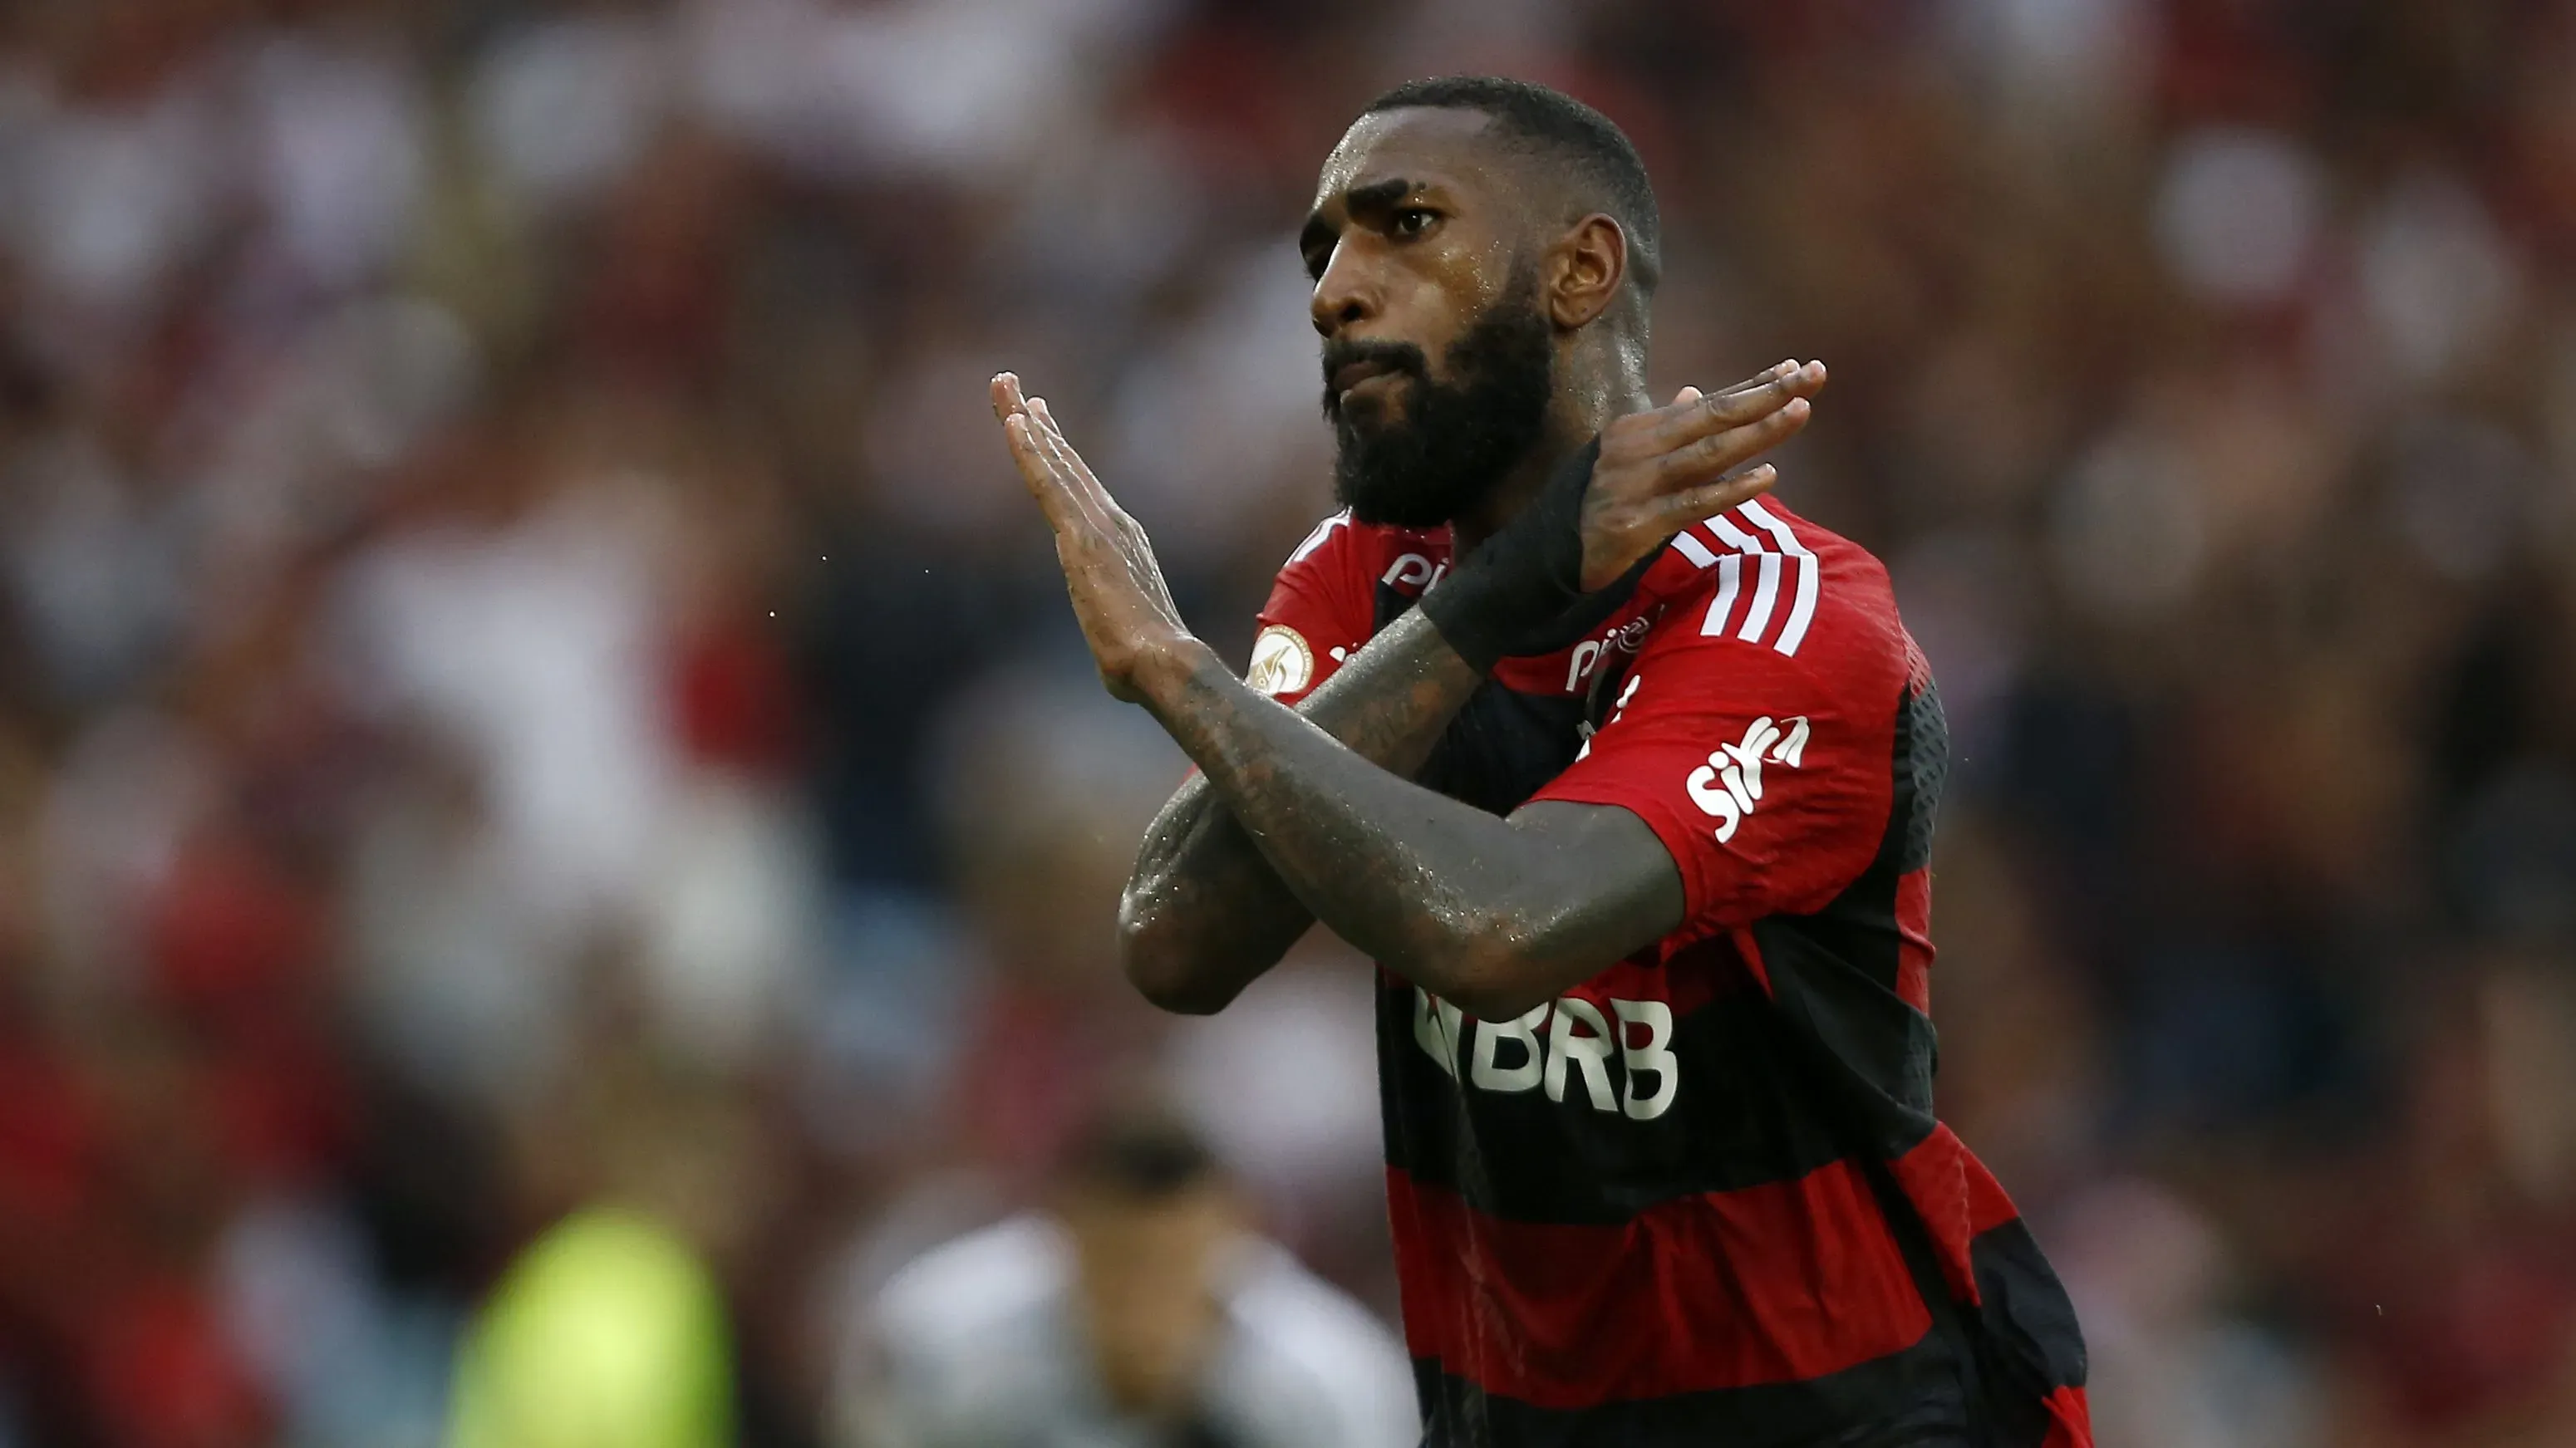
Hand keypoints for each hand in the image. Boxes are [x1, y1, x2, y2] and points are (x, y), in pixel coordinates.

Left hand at [992, 372, 1194, 702]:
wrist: (1164, 664)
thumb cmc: (1148, 664)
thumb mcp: (1122, 634)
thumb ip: (1115, 626)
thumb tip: (1118, 660)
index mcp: (1121, 540)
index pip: (1079, 487)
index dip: (1055, 450)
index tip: (1037, 418)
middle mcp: (1111, 521)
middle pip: (1064, 462)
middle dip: (1035, 421)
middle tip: (1010, 384)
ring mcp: (1097, 525)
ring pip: (1053, 462)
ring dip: (1024, 421)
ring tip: (1003, 385)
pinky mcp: (1081, 536)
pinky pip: (1048, 484)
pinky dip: (1031, 451)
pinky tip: (1016, 422)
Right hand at [1417, 358, 1825, 670]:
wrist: (1539, 559)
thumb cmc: (1588, 507)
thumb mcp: (1622, 459)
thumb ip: (1665, 428)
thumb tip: (1695, 391)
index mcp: (1635, 428)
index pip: (1705, 401)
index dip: (1751, 385)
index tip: (1795, 370)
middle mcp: (1635, 449)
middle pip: (1712, 416)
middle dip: (1764, 396)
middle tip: (1813, 378)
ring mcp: (1634, 485)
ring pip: (1708, 453)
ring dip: (1757, 433)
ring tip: (1800, 412)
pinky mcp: (1636, 524)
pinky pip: (1693, 503)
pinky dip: (1731, 489)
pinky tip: (1767, 477)